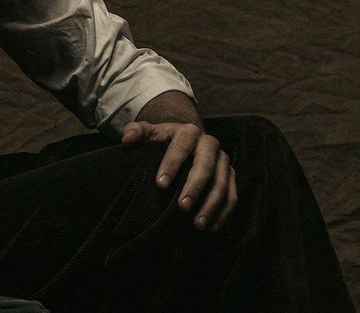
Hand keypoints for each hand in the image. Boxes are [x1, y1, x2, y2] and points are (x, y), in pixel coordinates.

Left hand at [122, 121, 237, 231]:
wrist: (185, 141)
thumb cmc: (161, 141)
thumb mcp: (148, 133)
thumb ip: (135, 132)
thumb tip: (127, 140)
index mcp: (189, 132)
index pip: (182, 146)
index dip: (172, 164)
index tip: (160, 184)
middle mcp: (210, 144)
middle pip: (206, 165)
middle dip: (195, 186)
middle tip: (182, 207)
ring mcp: (222, 160)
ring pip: (222, 182)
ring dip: (211, 204)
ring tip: (198, 225)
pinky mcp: (230, 175)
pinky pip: (232, 194)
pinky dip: (224, 212)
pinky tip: (212, 228)